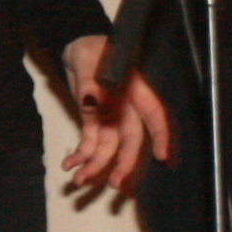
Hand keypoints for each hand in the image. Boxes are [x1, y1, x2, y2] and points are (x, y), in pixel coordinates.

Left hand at [60, 34, 172, 194]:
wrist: (75, 47)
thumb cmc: (89, 48)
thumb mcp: (87, 61)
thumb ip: (90, 81)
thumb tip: (93, 101)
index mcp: (133, 90)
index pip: (152, 114)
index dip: (160, 135)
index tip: (162, 157)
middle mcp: (126, 106)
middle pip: (130, 139)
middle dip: (124, 163)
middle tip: (115, 185)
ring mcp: (110, 115)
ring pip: (109, 145)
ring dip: (97, 164)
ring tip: (79, 180)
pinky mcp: (94, 120)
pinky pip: (91, 142)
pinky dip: (82, 154)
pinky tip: (69, 165)